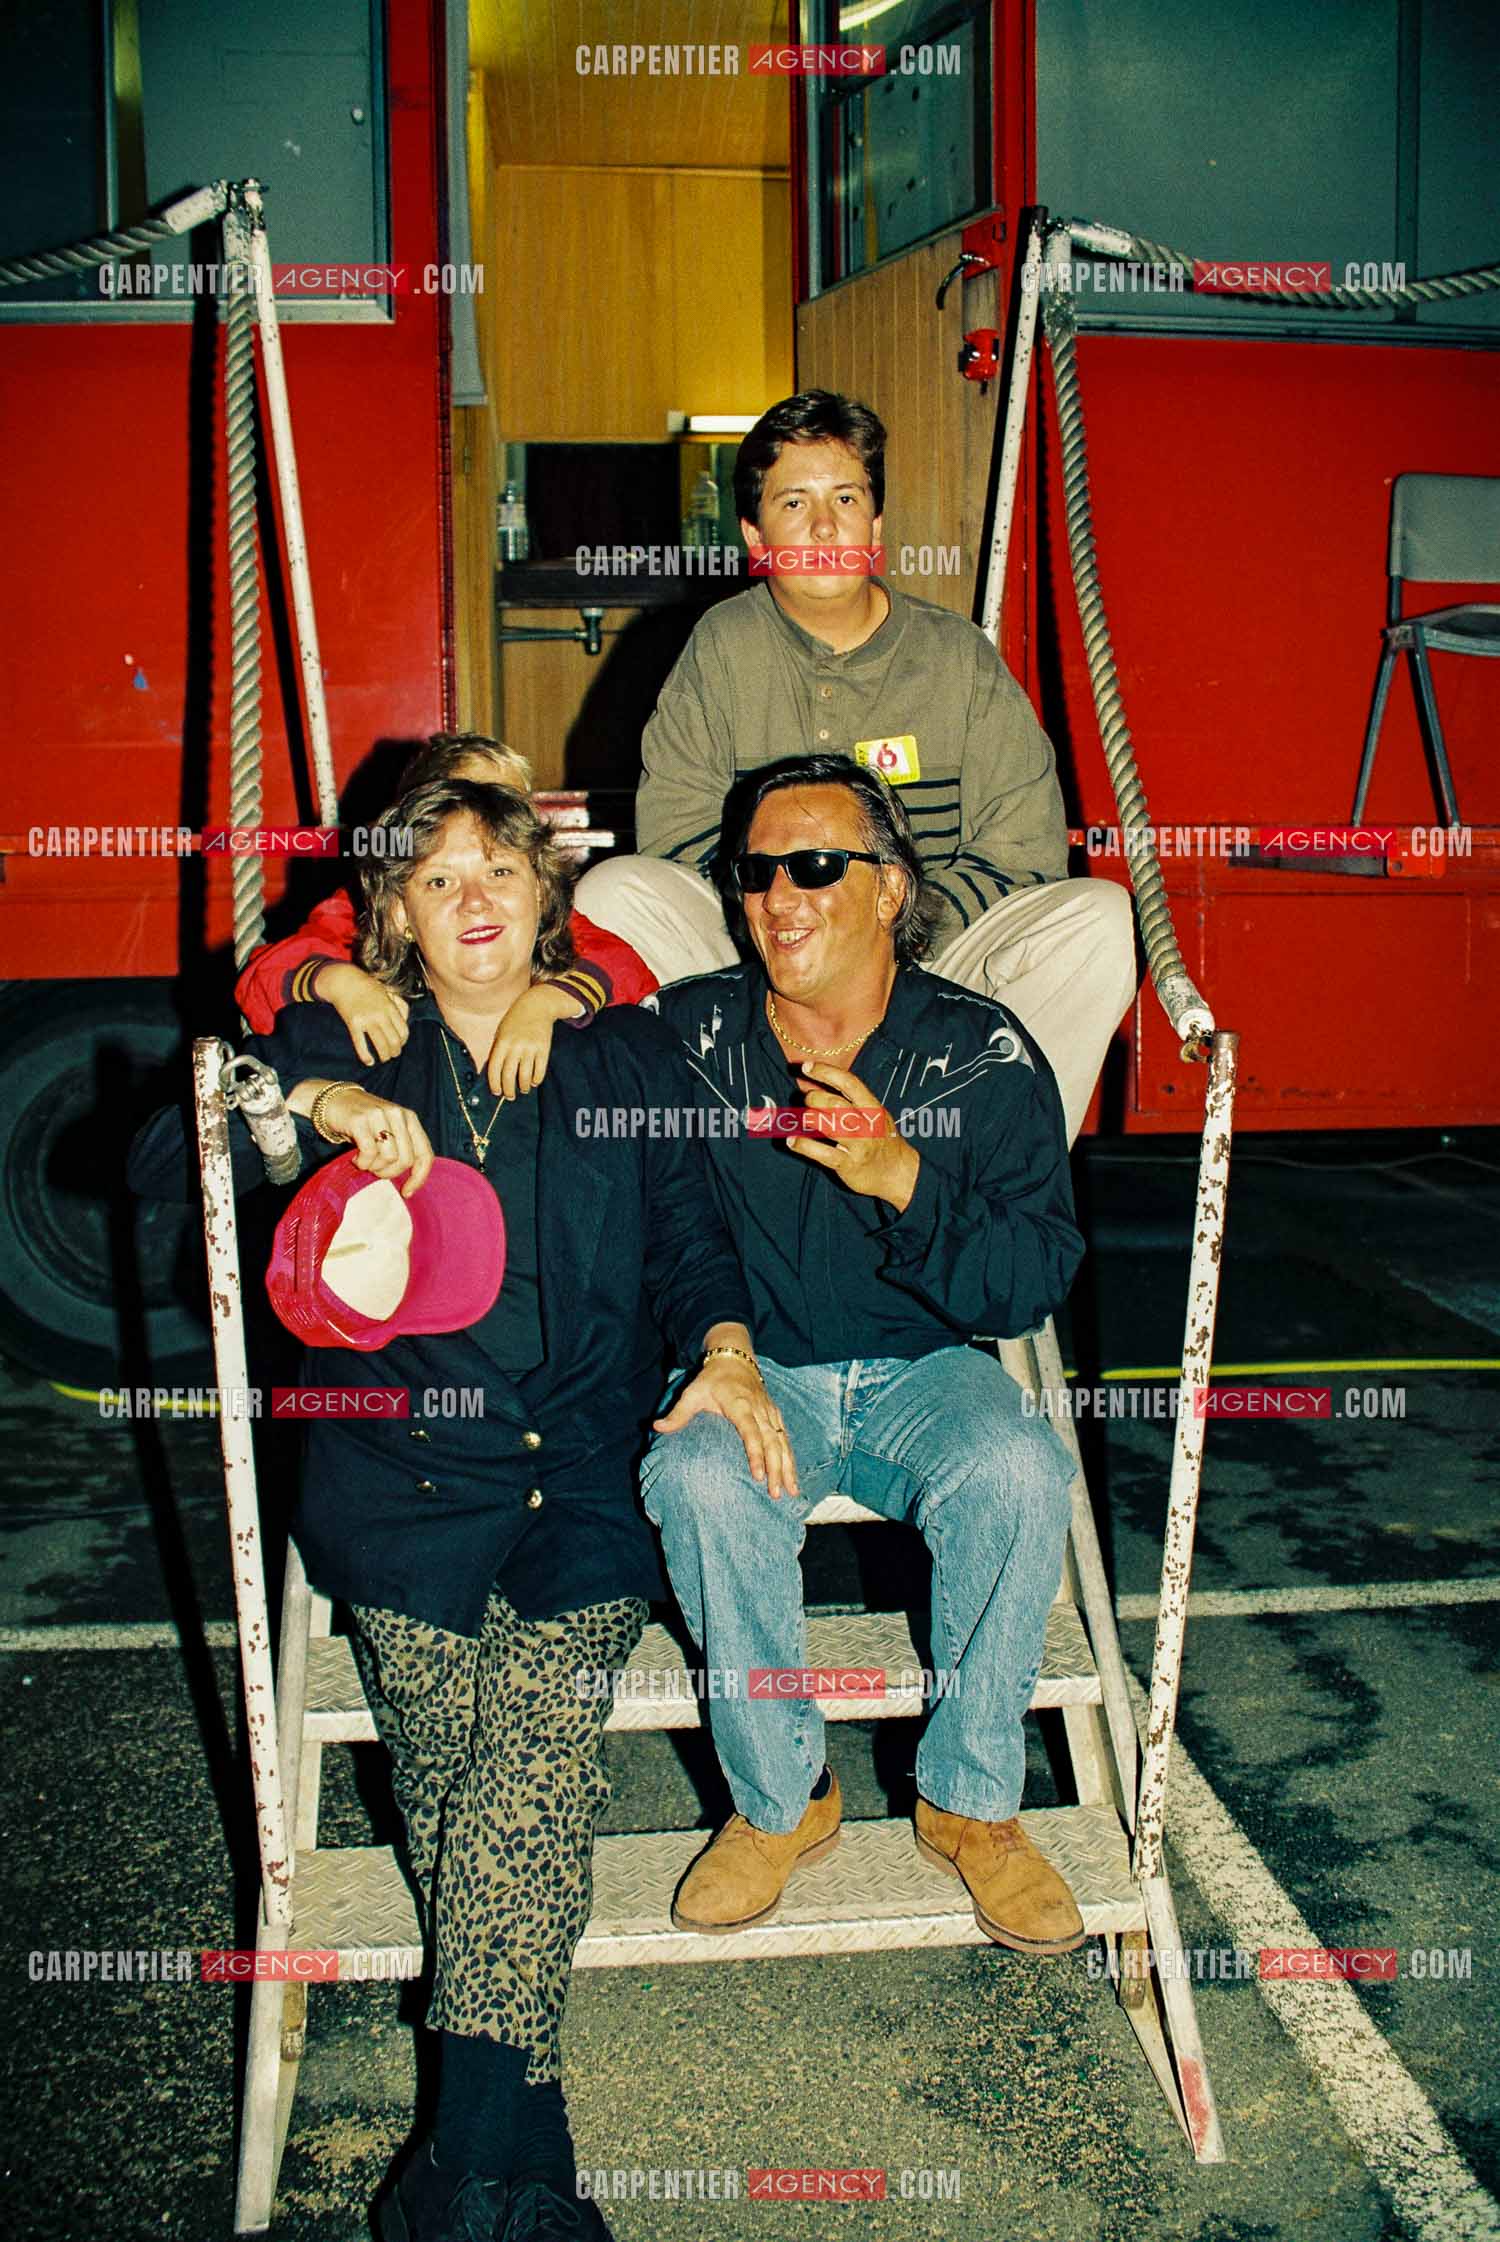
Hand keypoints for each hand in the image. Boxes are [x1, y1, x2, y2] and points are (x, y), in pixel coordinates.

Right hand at [301, 1084, 434, 1197]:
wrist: (334, 1100)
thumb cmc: (363, 1123)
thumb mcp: (388, 1131)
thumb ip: (401, 1148)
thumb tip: (409, 1183)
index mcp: (410, 1119)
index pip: (425, 1154)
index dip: (419, 1177)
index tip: (406, 1192)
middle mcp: (398, 1115)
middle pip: (405, 1160)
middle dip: (389, 1173)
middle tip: (375, 1170)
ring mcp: (379, 1115)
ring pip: (389, 1157)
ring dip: (374, 1167)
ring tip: (364, 1161)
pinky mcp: (360, 1120)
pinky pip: (369, 1152)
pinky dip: (362, 1162)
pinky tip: (356, 1158)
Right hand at [315, 963, 410, 1065]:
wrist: (345, 981)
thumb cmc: (368, 987)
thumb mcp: (388, 992)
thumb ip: (400, 1005)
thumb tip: (406, 1021)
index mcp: (390, 1007)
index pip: (404, 1031)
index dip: (403, 1041)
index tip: (400, 1044)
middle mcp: (380, 1014)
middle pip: (394, 1041)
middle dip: (395, 1051)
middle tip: (393, 1054)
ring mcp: (367, 1020)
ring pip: (381, 1045)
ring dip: (384, 1056)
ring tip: (384, 1058)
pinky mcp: (353, 1024)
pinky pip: (360, 1044)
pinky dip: (366, 1056)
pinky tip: (369, 1062)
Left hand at [484, 982, 576, 1098]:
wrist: (537, 1006)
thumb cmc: (516, 1021)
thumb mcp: (502, 1031)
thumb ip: (498, 1050)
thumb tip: (497, 1075)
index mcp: (502, 1041)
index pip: (494, 1068)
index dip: (494, 1083)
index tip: (496, 1092)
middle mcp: (515, 1046)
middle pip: (509, 1075)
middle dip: (509, 1090)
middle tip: (510, 1096)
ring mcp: (530, 1047)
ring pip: (525, 1076)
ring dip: (523, 1087)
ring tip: (523, 1089)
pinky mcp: (544, 1049)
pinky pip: (539, 1070)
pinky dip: (536, 1080)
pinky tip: (533, 1081)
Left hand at [653, 1357, 799, 1501]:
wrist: (735, 1358)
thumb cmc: (711, 1379)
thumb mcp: (692, 1392)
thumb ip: (678, 1413)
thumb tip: (656, 1427)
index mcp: (739, 1404)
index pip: (750, 1431)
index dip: (755, 1453)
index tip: (758, 1475)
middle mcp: (759, 1409)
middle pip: (771, 1441)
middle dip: (776, 1468)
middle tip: (774, 1493)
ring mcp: (769, 1412)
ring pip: (782, 1442)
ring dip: (788, 1467)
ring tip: (791, 1491)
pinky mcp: (775, 1415)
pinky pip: (785, 1439)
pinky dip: (791, 1458)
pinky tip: (792, 1477)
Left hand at [789, 1063, 920, 1211]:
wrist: (899, 1172)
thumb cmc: (882, 1140)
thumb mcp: (875, 1115)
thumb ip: (851, 1101)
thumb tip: (816, 1085)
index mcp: (873, 1108)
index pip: (849, 1083)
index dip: (826, 1072)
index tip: (806, 1066)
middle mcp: (866, 1125)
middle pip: (836, 1104)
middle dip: (815, 1098)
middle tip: (807, 1100)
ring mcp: (858, 1145)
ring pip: (828, 1126)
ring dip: (810, 1118)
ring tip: (804, 1118)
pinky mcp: (848, 1164)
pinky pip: (822, 1153)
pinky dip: (803, 1145)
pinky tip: (791, 1141)